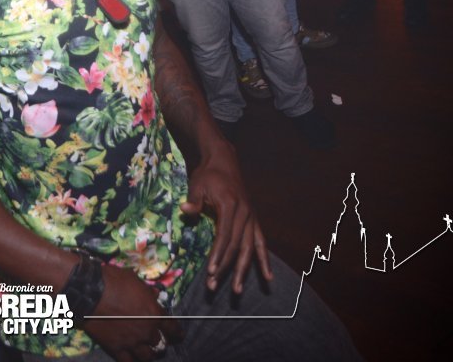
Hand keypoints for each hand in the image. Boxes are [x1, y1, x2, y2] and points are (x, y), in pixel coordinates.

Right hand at [85, 264, 181, 361]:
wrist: (91, 292)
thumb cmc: (114, 281)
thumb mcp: (135, 280)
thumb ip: (147, 292)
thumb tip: (154, 295)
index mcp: (155, 314)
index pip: (172, 328)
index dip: (177, 333)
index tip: (178, 336)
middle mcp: (147, 331)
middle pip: (160, 344)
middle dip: (159, 342)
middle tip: (157, 341)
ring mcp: (132, 342)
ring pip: (147, 356)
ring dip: (148, 353)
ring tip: (146, 352)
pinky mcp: (116, 349)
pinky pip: (128, 361)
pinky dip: (131, 360)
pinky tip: (131, 358)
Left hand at [181, 143, 272, 293]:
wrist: (224, 161)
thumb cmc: (208, 174)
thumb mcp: (198, 183)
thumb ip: (194, 199)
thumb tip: (185, 209)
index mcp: (231, 205)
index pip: (224, 236)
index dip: (218, 255)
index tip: (210, 271)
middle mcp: (245, 214)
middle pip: (236, 246)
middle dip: (225, 268)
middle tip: (213, 286)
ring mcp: (251, 218)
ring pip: (250, 249)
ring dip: (243, 271)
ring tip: (237, 291)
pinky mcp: (254, 221)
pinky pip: (261, 243)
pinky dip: (264, 260)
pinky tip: (268, 277)